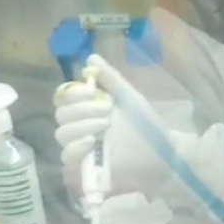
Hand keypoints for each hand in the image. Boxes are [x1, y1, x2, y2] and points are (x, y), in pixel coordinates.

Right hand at [54, 54, 170, 180]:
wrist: (162, 151)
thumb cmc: (147, 124)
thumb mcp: (129, 96)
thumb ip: (111, 78)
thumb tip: (91, 58)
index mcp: (88, 108)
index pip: (63, 97)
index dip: (73, 94)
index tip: (93, 92)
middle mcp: (82, 125)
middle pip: (61, 115)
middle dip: (81, 110)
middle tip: (107, 112)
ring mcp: (83, 146)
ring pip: (62, 134)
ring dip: (81, 126)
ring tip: (105, 126)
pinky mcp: (86, 165)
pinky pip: (67, 156)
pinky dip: (76, 147)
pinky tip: (92, 141)